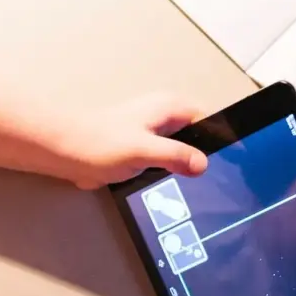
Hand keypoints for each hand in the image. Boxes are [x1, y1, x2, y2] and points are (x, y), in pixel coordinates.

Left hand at [58, 92, 208, 188]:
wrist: (62, 150)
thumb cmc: (97, 143)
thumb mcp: (144, 150)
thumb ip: (175, 156)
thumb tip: (202, 164)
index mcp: (169, 108)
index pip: (209, 120)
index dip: (222, 139)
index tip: (233, 161)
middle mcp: (163, 116)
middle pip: (198, 136)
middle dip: (204, 156)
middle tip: (214, 180)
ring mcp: (152, 132)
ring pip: (182, 150)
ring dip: (186, 167)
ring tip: (195, 187)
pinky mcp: (141, 148)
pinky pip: (166, 160)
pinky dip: (170, 172)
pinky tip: (171, 188)